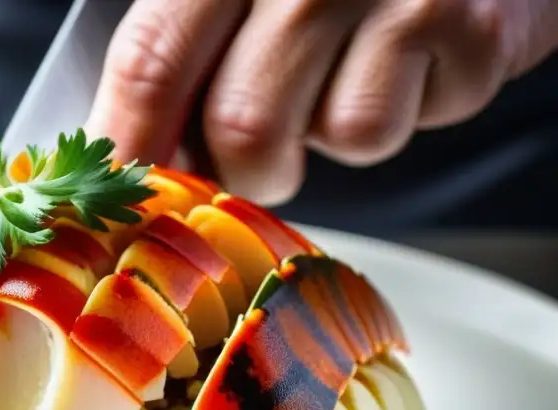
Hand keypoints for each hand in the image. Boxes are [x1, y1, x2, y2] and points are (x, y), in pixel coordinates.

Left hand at [85, 0, 557, 205]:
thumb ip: (179, 45)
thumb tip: (123, 152)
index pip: (152, 62)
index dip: (129, 147)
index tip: (122, 201)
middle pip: (242, 127)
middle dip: (242, 170)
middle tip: (249, 158)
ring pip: (333, 137)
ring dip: (324, 138)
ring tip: (339, 78)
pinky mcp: (467, 28)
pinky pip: (399, 126)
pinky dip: (396, 114)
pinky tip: (401, 63)